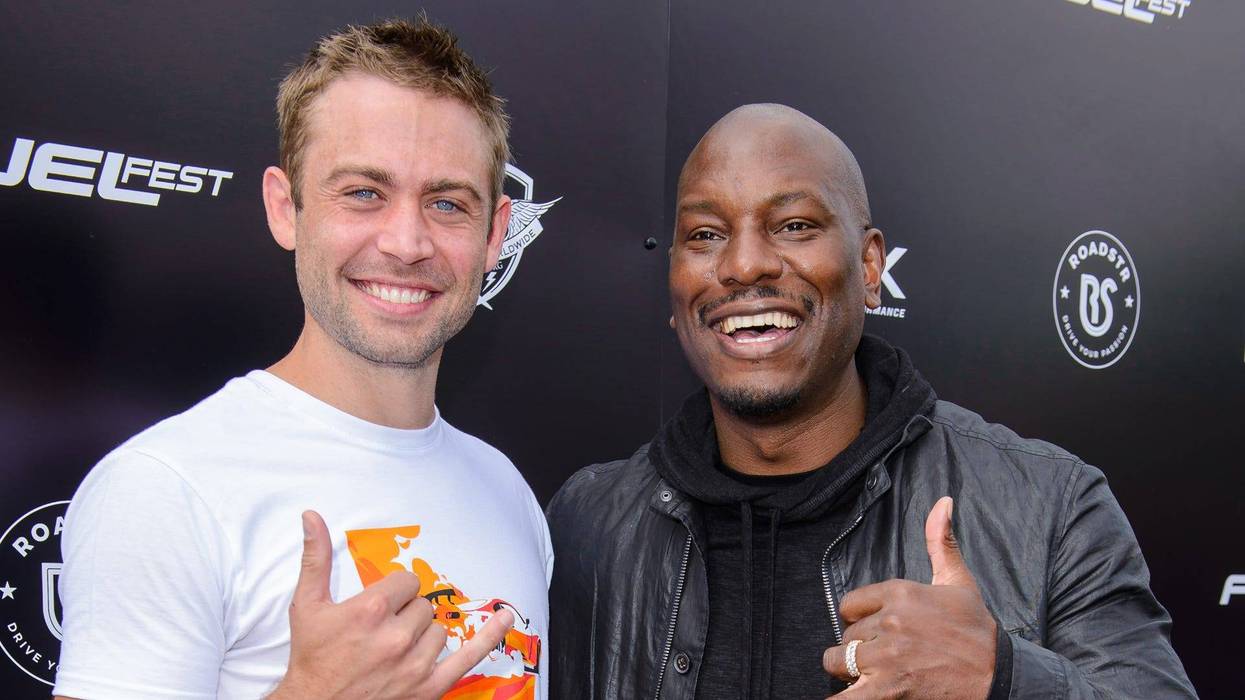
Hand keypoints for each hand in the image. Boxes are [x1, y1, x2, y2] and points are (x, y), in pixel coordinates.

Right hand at [269, 511, 512, 699]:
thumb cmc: (312, 657)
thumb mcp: (307, 605)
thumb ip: (316, 558)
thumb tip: (312, 516)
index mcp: (371, 610)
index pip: (406, 582)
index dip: (394, 592)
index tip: (380, 605)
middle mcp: (396, 636)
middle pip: (422, 606)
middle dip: (405, 613)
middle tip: (381, 630)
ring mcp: (414, 664)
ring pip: (438, 630)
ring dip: (422, 634)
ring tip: (394, 647)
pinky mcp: (427, 687)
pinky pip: (468, 658)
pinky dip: (489, 638)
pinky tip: (505, 619)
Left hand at [821, 497, 996, 697]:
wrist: (999, 676)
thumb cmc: (976, 630)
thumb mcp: (958, 581)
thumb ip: (941, 542)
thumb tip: (943, 502)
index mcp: (900, 592)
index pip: (850, 604)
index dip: (861, 619)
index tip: (877, 628)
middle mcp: (890, 622)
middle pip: (847, 635)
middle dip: (860, 647)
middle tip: (884, 655)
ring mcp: (887, 657)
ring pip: (839, 661)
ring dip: (849, 671)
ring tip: (871, 674)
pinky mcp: (888, 689)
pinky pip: (845, 697)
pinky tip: (843, 698)